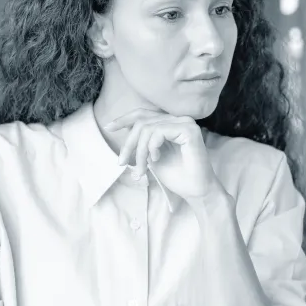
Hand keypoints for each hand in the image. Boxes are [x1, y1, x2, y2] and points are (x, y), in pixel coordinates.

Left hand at [105, 109, 221, 200]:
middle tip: (123, 162)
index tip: (109, 127)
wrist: (196, 191)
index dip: (124, 119)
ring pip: (148, 127)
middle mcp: (179, 119)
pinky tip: (156, 159)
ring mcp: (185, 123)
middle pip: (142, 121)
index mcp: (171, 123)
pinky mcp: (189, 129)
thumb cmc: (178, 177)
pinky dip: (152, 147)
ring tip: (141, 169)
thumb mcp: (152, 157)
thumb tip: (124, 131)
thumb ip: (142, 143)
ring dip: (139, 150)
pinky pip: (159, 131)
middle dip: (129, 143)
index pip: (144, 114)